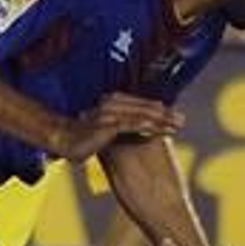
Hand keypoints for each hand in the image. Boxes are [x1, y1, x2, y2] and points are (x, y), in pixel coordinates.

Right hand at [53, 94, 183, 162]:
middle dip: (165, 114)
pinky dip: (148, 127)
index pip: (140, 105)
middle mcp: (113, 105)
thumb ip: (117, 127)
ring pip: (142, 115)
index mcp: (113, 104)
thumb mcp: (102, 130)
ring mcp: (110, 113)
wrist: (62, 141)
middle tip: (182, 120)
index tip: (174, 117)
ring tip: (177, 125)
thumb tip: (129, 131)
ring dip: (161, 120)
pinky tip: (160, 130)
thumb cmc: (81, 139)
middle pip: (144, 107)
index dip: (158, 110)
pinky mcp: (108, 124)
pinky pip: (132, 125)